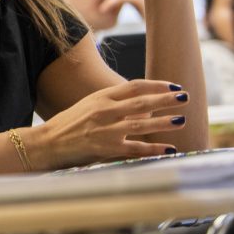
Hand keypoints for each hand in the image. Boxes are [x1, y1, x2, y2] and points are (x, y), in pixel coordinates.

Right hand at [31, 79, 191, 168]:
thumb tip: (143, 105)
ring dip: (164, 122)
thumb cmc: (69, 124)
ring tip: (181, 120)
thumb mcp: (89, 106)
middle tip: (185, 97)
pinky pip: (136, 148)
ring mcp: (106, 129)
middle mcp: (105, 110)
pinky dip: (154, 148)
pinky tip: (169, 148)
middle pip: (142, 102)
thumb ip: (114, 104)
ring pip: (142, 123)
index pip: (134, 86)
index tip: (172, 86)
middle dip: (166, 99)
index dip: (156, 85)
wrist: (48, 142)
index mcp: (101, 97)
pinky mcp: (107, 148)